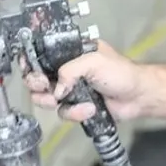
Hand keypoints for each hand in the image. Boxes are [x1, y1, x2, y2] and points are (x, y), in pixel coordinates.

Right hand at [22, 41, 148, 121]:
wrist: (137, 97)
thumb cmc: (121, 73)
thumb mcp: (95, 61)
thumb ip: (70, 70)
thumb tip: (56, 89)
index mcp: (70, 53)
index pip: (42, 54)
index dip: (30, 61)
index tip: (28, 68)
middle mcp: (66, 70)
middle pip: (37, 78)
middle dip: (36, 84)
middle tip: (44, 86)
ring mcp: (70, 89)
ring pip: (45, 98)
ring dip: (51, 101)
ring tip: (62, 100)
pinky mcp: (76, 107)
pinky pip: (62, 113)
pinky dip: (74, 112)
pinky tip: (88, 109)